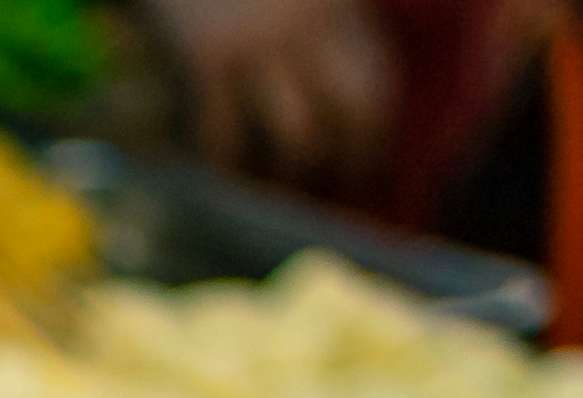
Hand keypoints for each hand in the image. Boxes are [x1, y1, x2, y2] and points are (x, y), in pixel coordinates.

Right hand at [140, 0, 403, 189]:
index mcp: (339, 8)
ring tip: (269, 192)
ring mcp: (258, 43)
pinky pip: (223, 132)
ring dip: (284, 175)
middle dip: (338, 165)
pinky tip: (219, 174)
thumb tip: (339, 113)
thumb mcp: (301, 2)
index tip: (358, 173)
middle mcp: (309, 25)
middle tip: (318, 194)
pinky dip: (223, 165)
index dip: (371, 141)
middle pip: (349, 114)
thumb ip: (324, 34)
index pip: (375, 87)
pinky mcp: (207, 57)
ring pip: (295, 133)